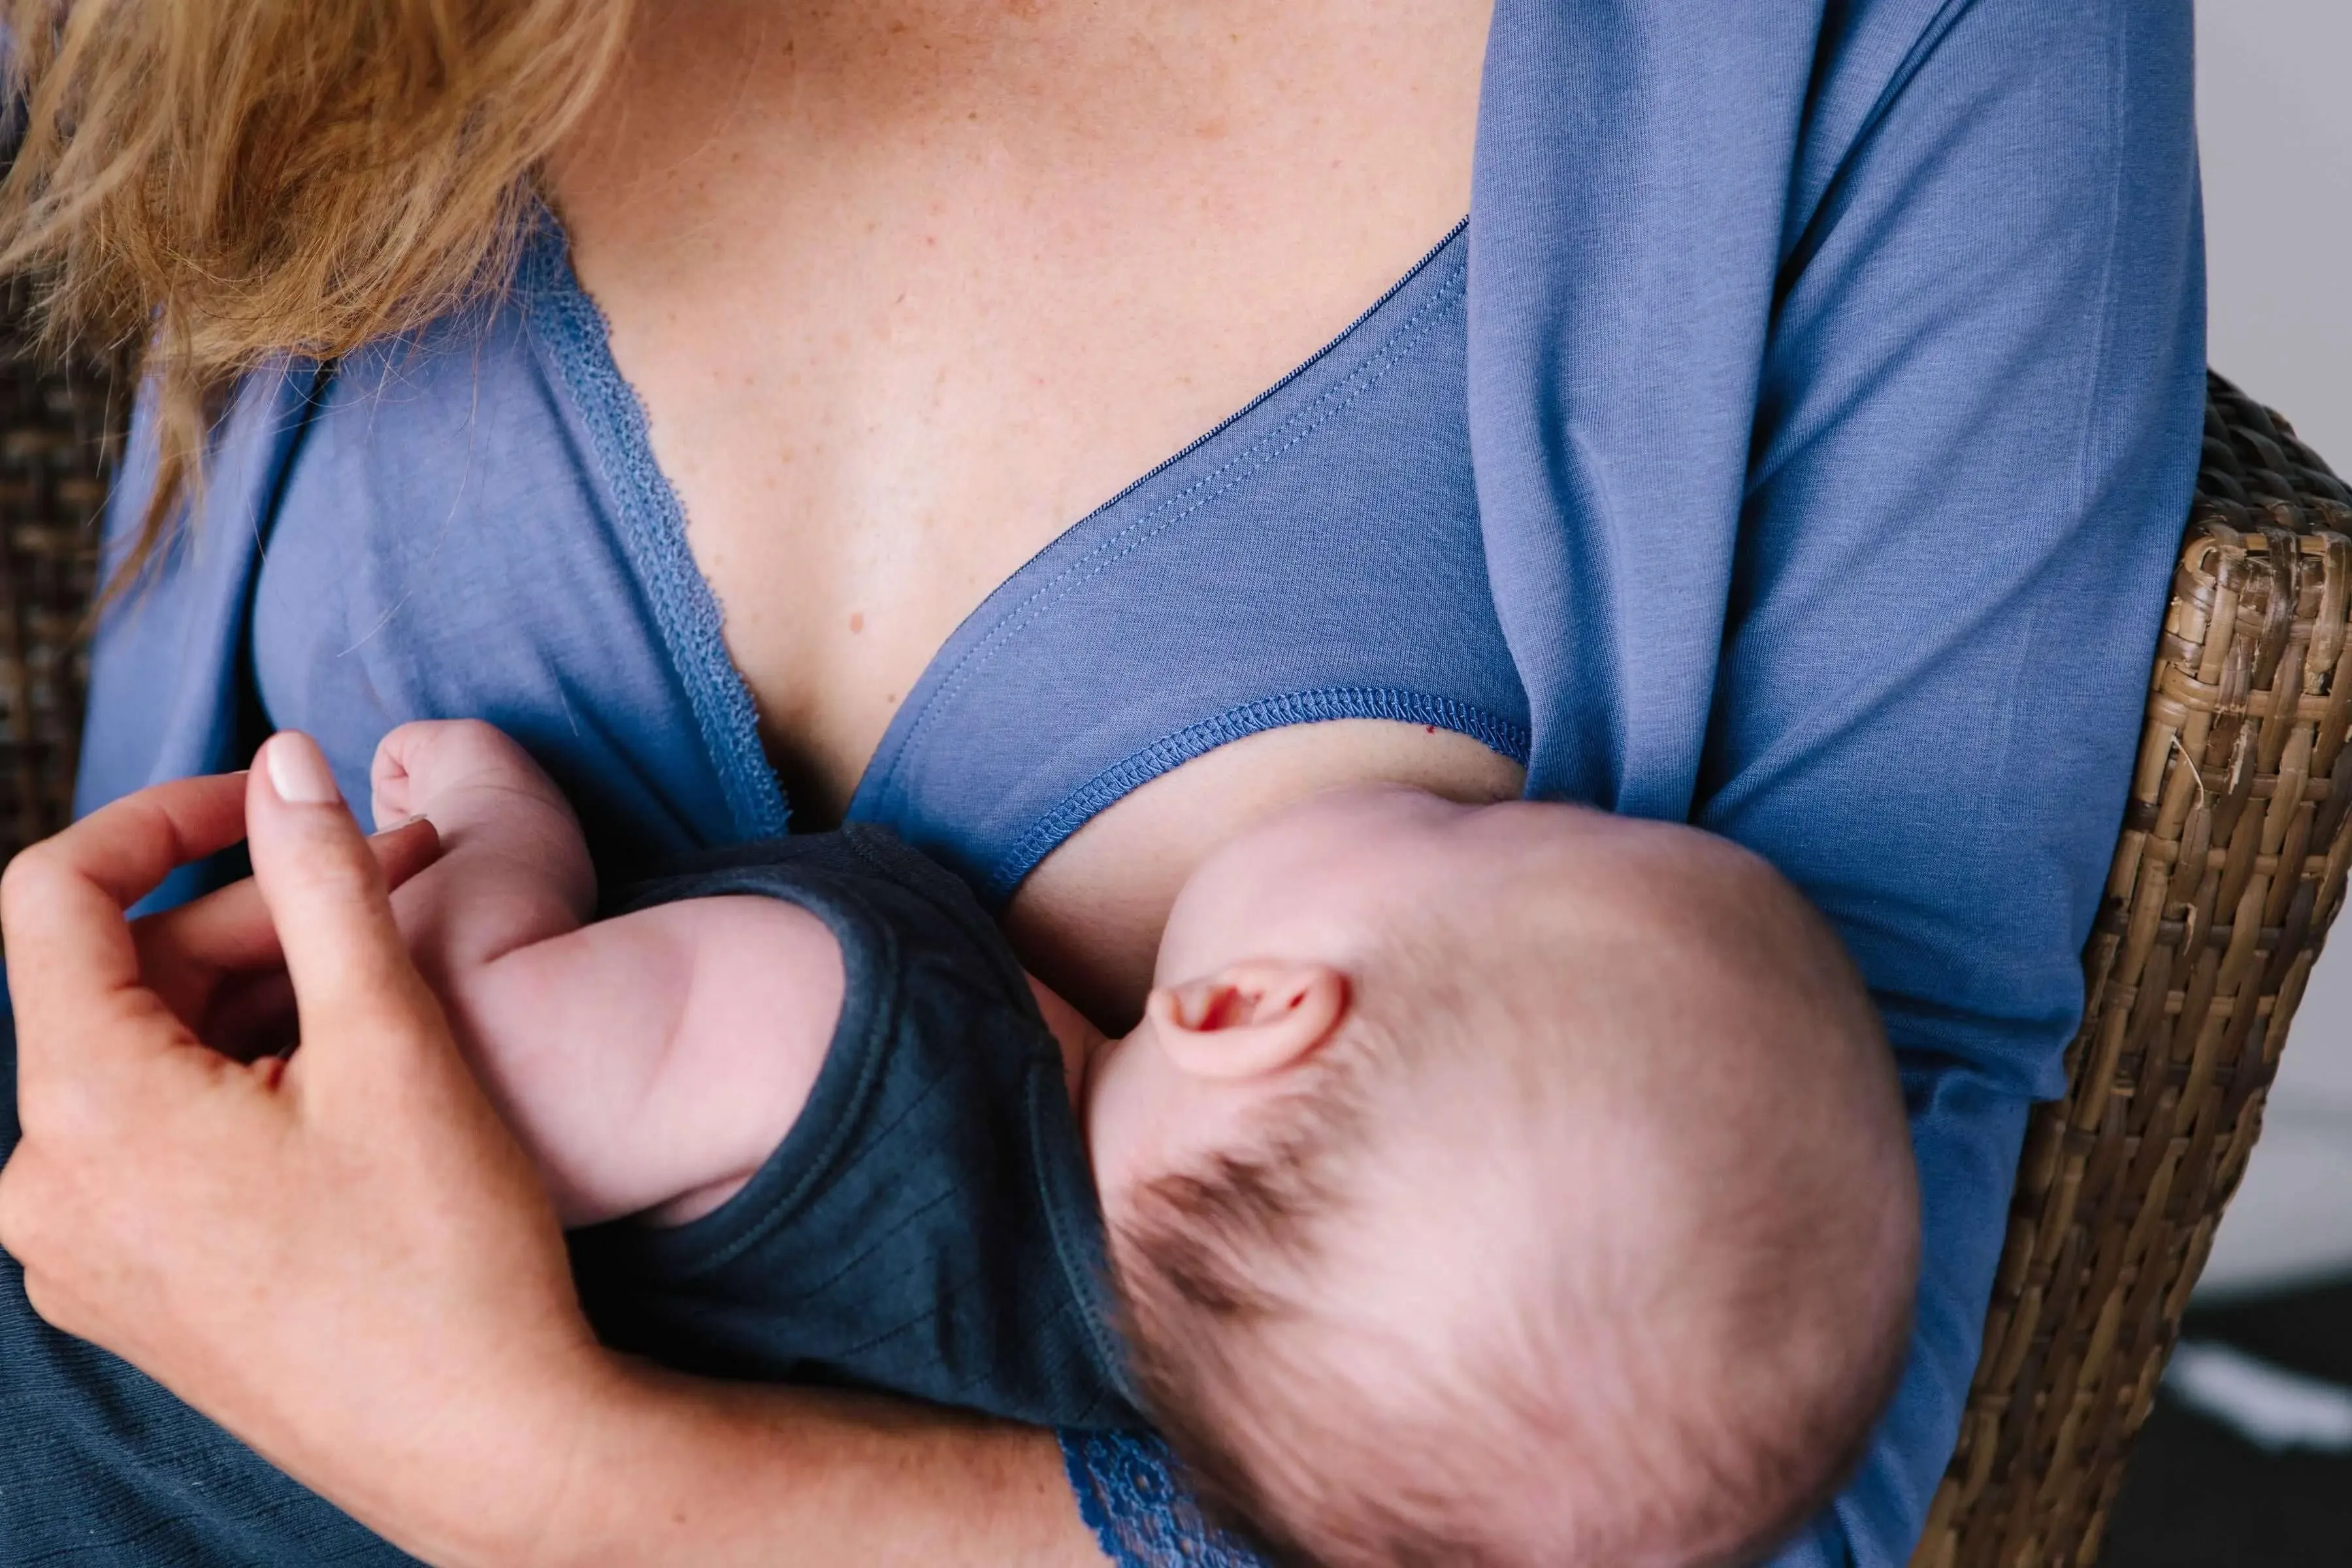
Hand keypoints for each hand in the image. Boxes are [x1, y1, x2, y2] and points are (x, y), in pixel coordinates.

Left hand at [0, 733, 620, 1563]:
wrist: (486, 1447)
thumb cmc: (443, 1252)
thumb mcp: (392, 1040)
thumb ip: (323, 881)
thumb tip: (283, 761)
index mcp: (85, 1110)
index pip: (55, 895)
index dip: (165, 816)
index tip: (276, 795)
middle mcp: (47, 1186)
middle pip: (126, 981)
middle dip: (261, 916)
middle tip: (404, 882)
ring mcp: (84, 1251)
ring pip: (151, 1060)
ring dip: (266, 998)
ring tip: (398, 989)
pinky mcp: (134, 1292)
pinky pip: (161, 1142)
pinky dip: (246, 1082)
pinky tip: (357, 1083)